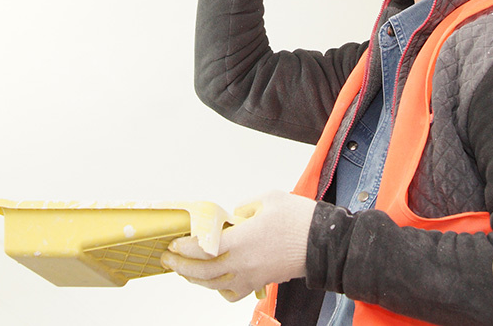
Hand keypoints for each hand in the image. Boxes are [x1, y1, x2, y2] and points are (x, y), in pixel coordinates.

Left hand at [161, 191, 315, 301]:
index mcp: (241, 241)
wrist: (323, 243)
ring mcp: (250, 277)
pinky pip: (232, 293)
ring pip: (214, 286)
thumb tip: (230, 218)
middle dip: (181, 266)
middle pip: (202, 273)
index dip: (184, 248)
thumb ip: (242, 208)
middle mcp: (242, 264)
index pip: (202, 250)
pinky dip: (218, 289)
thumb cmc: (299, 220)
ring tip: (184, 270)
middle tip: (168, 259)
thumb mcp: (267, 199)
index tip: (173, 244)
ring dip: (195, 279)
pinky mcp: (259, 282)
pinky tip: (215, 280)